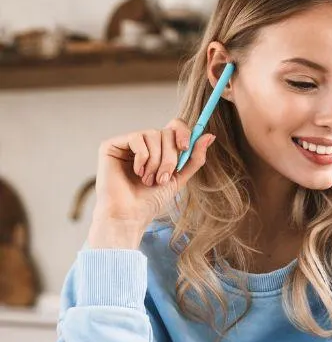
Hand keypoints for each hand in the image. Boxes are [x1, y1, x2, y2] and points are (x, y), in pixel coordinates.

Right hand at [89, 119, 215, 246]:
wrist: (130, 215)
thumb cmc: (151, 200)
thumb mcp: (179, 178)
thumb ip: (194, 158)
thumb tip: (210, 136)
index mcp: (159, 149)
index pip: (175, 126)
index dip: (183, 132)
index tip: (185, 148)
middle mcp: (144, 143)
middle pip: (167, 131)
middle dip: (170, 157)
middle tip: (162, 178)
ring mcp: (127, 143)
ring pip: (153, 134)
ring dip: (156, 161)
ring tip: (149, 179)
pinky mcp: (111, 145)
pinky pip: (137, 138)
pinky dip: (142, 158)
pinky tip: (136, 172)